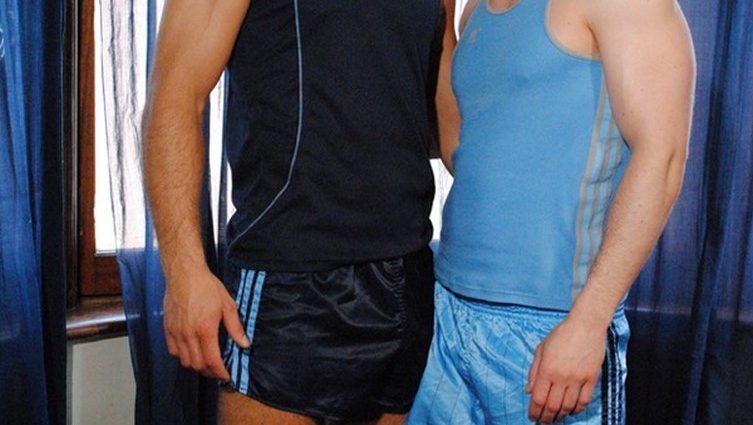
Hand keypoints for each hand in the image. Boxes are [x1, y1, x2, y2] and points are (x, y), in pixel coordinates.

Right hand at [163, 266, 249, 380]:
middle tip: (218, 371)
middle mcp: (188, 334)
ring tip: (206, 363)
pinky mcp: (168, 328)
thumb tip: (244, 344)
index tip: (226, 375)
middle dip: (209, 372)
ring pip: (184, 360)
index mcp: (205, 329)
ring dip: (196, 365)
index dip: (220, 372)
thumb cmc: (206, 287)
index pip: (212, 360)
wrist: (184, 274)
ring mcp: (176, 332)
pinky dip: (182, 356)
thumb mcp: (228, 305)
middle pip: (198, 365)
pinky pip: (173, 351)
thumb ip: (235, 327)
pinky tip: (191, 351)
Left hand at [526, 315, 605, 423]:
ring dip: (561, 416)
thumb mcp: (541, 349)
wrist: (585, 325)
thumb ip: (534, 371)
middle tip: (543, 422)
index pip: (538, 399)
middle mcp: (562, 376)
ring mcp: (578, 379)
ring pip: (568, 406)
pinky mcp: (591, 378)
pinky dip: (577, 409)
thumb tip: (529, 391)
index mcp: (547, 369)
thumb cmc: (561, 334)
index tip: (532, 417)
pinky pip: (584, 401)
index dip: (534, 412)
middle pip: (553, 406)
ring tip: (556, 419)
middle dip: (546, 418)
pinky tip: (572, 411)